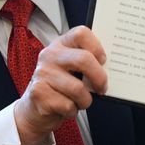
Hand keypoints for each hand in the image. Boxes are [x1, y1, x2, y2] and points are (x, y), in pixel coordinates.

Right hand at [12, 26, 107, 144]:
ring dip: (85, 100)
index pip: (81, 33)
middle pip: (83, 59)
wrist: (34, 109)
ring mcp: (42, 73)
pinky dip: (72, 111)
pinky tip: (65, 108)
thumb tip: (110, 68)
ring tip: (80, 101)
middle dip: (99, 77)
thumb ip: (86, 64)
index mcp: (60, 45)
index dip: (97, 47)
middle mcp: (49, 55)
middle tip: (102, 88)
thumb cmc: (60, 88)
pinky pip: (68, 105)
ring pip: (78, 88)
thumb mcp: (71, 70)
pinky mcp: (39, 93)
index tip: (103, 61)